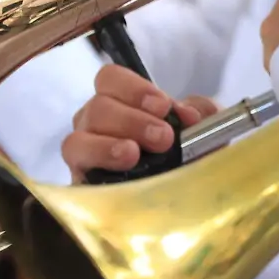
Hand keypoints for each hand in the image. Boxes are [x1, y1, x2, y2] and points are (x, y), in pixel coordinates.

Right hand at [59, 64, 214, 181]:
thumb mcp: (203, 129)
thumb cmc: (186, 156)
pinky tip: (121, 166)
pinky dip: (98, 161)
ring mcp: (85, 152)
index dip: (134, 88)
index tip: (163, 107)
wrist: (186, 199)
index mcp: (121, 102)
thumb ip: (203, 111)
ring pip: (79, 137)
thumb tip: (190, 113)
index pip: (111, 78)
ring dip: (110, 144)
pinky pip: (76, 167)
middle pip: (98, 107)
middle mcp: (97, 123)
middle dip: (133, 120)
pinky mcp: (81, 182)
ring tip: (134, 153)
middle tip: (163, 138)